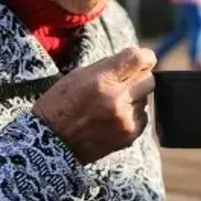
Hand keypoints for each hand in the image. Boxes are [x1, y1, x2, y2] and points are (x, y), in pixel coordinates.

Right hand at [32, 46, 156, 163]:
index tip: (142, 60)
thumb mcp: (78, 76)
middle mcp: (116, 99)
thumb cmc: (61, 105)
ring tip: (111, 105)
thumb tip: (136, 59)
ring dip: (133, 99)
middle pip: (149, 79)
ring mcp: (125, 119)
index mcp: (101, 80)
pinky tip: (113, 119)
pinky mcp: (130, 135)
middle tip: (123, 83)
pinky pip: (143, 117)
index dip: (144, 57)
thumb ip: (109, 66)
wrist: (50, 143)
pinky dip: (132, 116)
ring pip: (145, 99)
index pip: (139, 59)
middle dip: (138, 78)